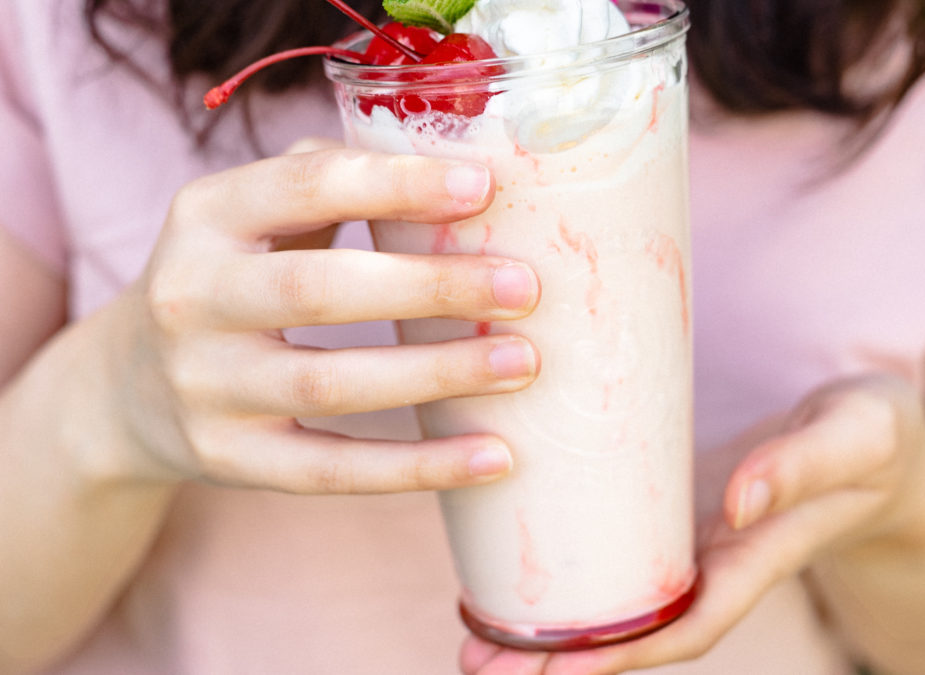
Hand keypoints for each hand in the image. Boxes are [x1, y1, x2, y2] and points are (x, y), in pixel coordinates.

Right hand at [95, 140, 540, 493]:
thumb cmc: (234, 278)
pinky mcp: (229, 458)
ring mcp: (205, 386)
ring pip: (330, 384)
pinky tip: (493, 456)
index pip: (304, 186)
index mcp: (207, 215)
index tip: (481, 189)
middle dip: (430, 286)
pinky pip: (333, 469)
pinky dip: (418, 467)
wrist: (129, 385)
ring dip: (437, 373)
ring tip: (522, 364)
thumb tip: (460, 176)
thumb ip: (334, 180)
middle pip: (319, 288)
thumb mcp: (255, 216)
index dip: (395, 184)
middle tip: (522, 287)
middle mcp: (193, 297)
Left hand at [459, 374, 924, 673]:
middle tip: (476, 661)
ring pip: (616, 600)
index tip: (550, 670)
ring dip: (549, 626)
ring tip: (472, 634)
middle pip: (633, 630)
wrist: (879, 440)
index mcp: (755, 555)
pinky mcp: (672, 508)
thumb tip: (737, 501)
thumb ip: (802, 465)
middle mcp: (714, 562)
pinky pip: (617, 553)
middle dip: (559, 659)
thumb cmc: (874, 434)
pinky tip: (513, 567)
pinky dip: (569, 573)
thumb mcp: (854, 434)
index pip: (685, 623)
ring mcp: (690, 540)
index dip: (621, 653)